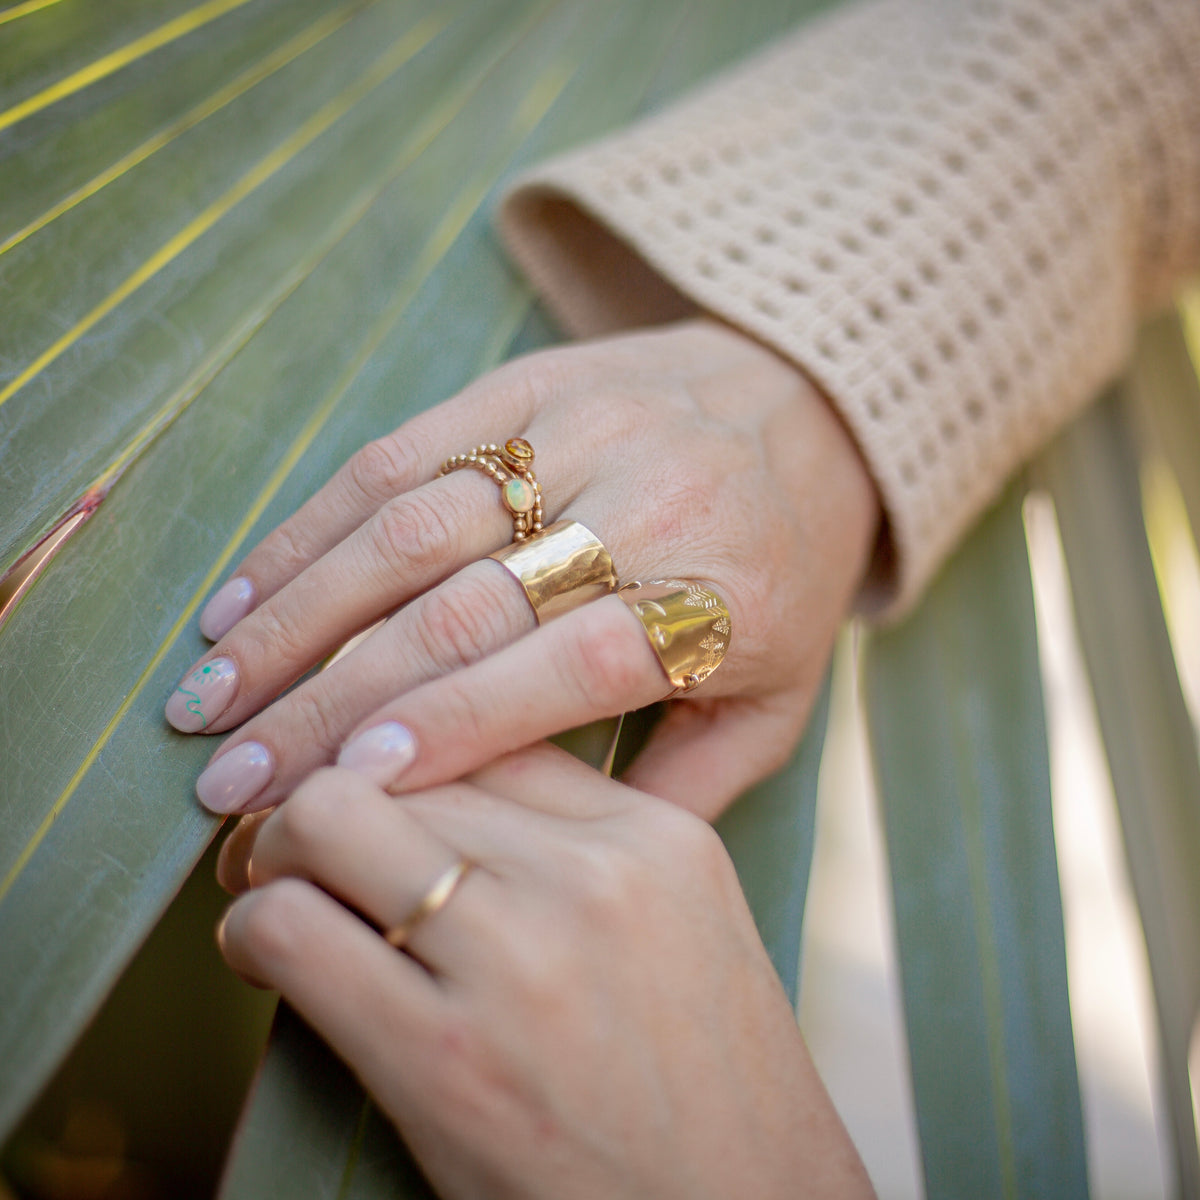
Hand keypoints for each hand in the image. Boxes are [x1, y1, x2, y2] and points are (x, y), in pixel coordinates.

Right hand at [168, 318, 878, 820]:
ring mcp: (575, 432)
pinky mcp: (523, 387)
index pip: (567, 665)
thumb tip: (561, 867)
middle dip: (332, 695)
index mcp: (711, 596)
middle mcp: (639, 504)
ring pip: (409, 526)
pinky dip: (310, 528)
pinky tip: (243, 592)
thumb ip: (685, 785)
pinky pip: (398, 454)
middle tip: (233, 777)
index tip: (348, 790)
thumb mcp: (779, 694)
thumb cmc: (786, 572)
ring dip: (294, 616)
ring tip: (207, 693)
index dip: (455, 723)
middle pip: (465, 605)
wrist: (810, 404)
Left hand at [216, 744, 874, 1199]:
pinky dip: (254, 929)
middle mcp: (591, 877)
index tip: (372, 790)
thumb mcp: (683, 926)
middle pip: (402, 761)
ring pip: (328, 816)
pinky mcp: (444, 1057)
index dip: (408, 754)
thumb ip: (584, 848)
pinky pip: (292, 928)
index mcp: (655, 837)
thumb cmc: (708, 1087)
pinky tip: (266, 958)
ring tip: (279, 893)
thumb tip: (449, 794)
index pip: (489, 730)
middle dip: (328, 792)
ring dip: (276, 851)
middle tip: (297, 842)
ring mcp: (520, 960)